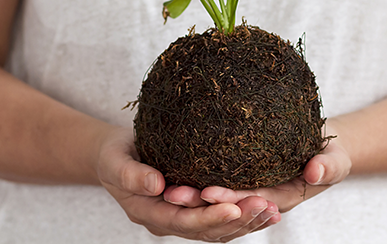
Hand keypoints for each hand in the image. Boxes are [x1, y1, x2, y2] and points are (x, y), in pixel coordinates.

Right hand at [96, 126, 279, 241]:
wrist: (115, 156)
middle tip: (265, 207)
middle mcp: (169, 222)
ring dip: (247, 222)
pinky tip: (269, 209)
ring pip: (219, 229)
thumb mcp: (114, 160)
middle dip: (237, 221)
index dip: (209, 217)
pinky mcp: (195, 207)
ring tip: (273, 211)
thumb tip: (157, 185)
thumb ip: (131, 174)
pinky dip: (245, 216)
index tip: (233, 208)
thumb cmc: (113, 155)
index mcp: (149, 213)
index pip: (183, 222)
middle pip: (207, 230)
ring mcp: (183, 217)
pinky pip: (222, 218)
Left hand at [165, 118, 351, 213]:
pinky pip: (217, 187)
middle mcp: (261, 201)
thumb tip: (315, 172)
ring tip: (167, 191)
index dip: (230, 200)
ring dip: (193, 200)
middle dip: (200, 204)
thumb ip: (329, 166)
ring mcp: (250, 192)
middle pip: (227, 207)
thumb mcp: (336, 158)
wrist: (323, 146)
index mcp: (282, 199)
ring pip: (217, 202)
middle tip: (174, 194)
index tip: (207, 192)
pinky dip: (198, 186)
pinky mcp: (242, 181)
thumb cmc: (331, 153)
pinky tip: (173, 176)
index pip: (251, 202)